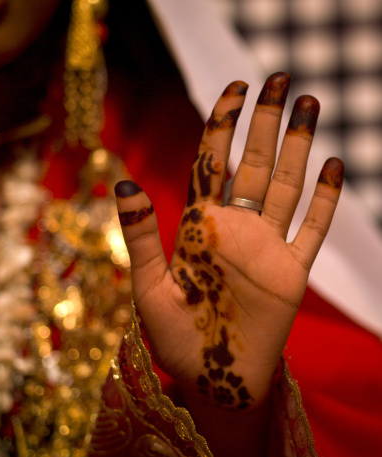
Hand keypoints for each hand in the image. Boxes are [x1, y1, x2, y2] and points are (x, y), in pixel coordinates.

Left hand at [114, 72, 342, 413]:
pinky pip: (313, 230)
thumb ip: (140, 235)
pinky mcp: (292, 273)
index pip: (212, 161)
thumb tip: (122, 181)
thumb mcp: (149, 286)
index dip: (222, 123)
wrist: (212, 379)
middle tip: (279, 77)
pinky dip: (326, 201)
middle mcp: (234, 227)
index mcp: (198, 225)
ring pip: (285, 185)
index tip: (234, 86)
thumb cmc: (173, 338)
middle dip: (265, 120)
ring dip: (299, 145)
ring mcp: (266, 247)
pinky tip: (334, 166)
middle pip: (253, 161)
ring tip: (309, 104)